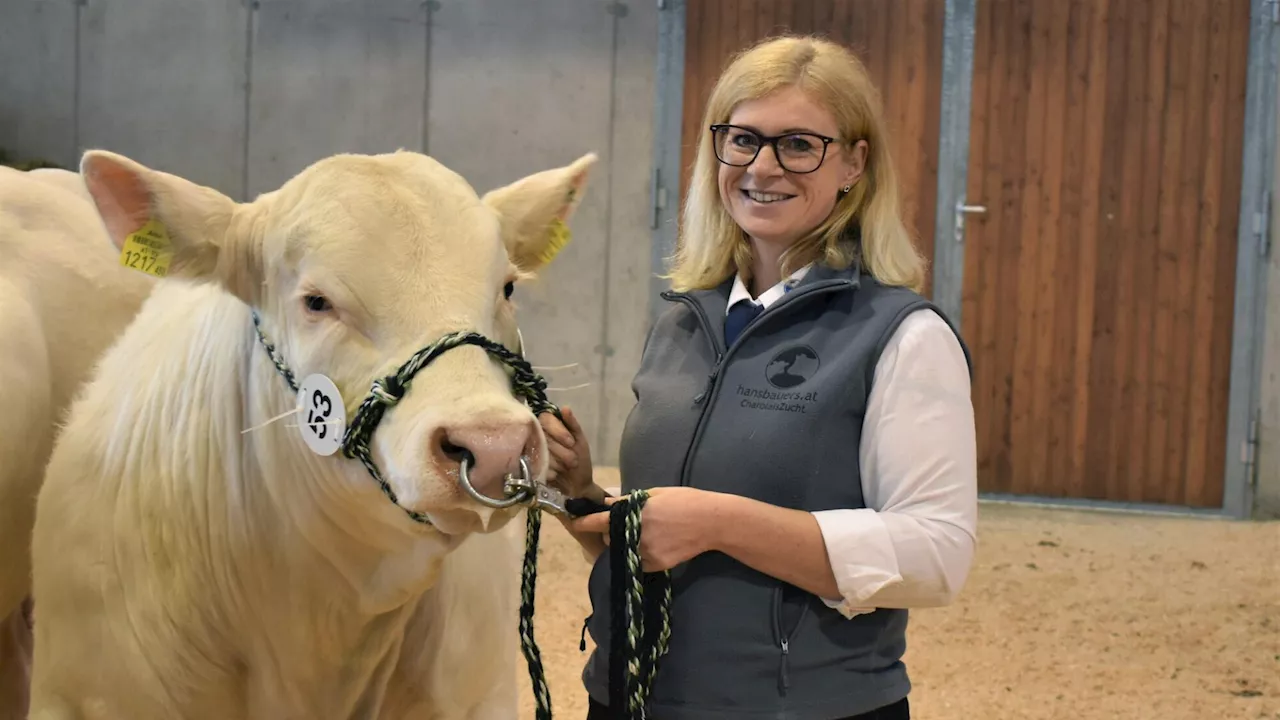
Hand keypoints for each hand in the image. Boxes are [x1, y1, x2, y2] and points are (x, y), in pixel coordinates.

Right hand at [538, 406, 594, 497]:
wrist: (577, 488)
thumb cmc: (580, 462)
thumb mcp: (580, 442)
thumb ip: (573, 424)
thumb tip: (565, 408)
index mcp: (550, 427)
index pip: (545, 418)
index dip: (558, 431)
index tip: (571, 443)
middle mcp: (537, 437)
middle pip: (543, 436)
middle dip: (561, 451)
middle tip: (572, 461)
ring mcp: (530, 452)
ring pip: (539, 451)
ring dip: (556, 462)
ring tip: (565, 469)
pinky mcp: (527, 467)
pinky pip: (535, 465)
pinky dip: (549, 471)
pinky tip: (555, 475)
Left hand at [567, 487, 721, 572]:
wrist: (711, 522)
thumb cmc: (684, 501)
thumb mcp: (655, 494)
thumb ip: (628, 501)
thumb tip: (608, 504)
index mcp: (634, 514)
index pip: (601, 521)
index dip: (585, 522)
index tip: (574, 523)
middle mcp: (636, 535)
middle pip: (611, 538)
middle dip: (612, 533)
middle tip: (628, 525)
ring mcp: (646, 552)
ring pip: (624, 551)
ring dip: (627, 544)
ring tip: (646, 535)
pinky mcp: (656, 564)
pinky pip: (639, 561)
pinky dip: (641, 554)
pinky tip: (657, 544)